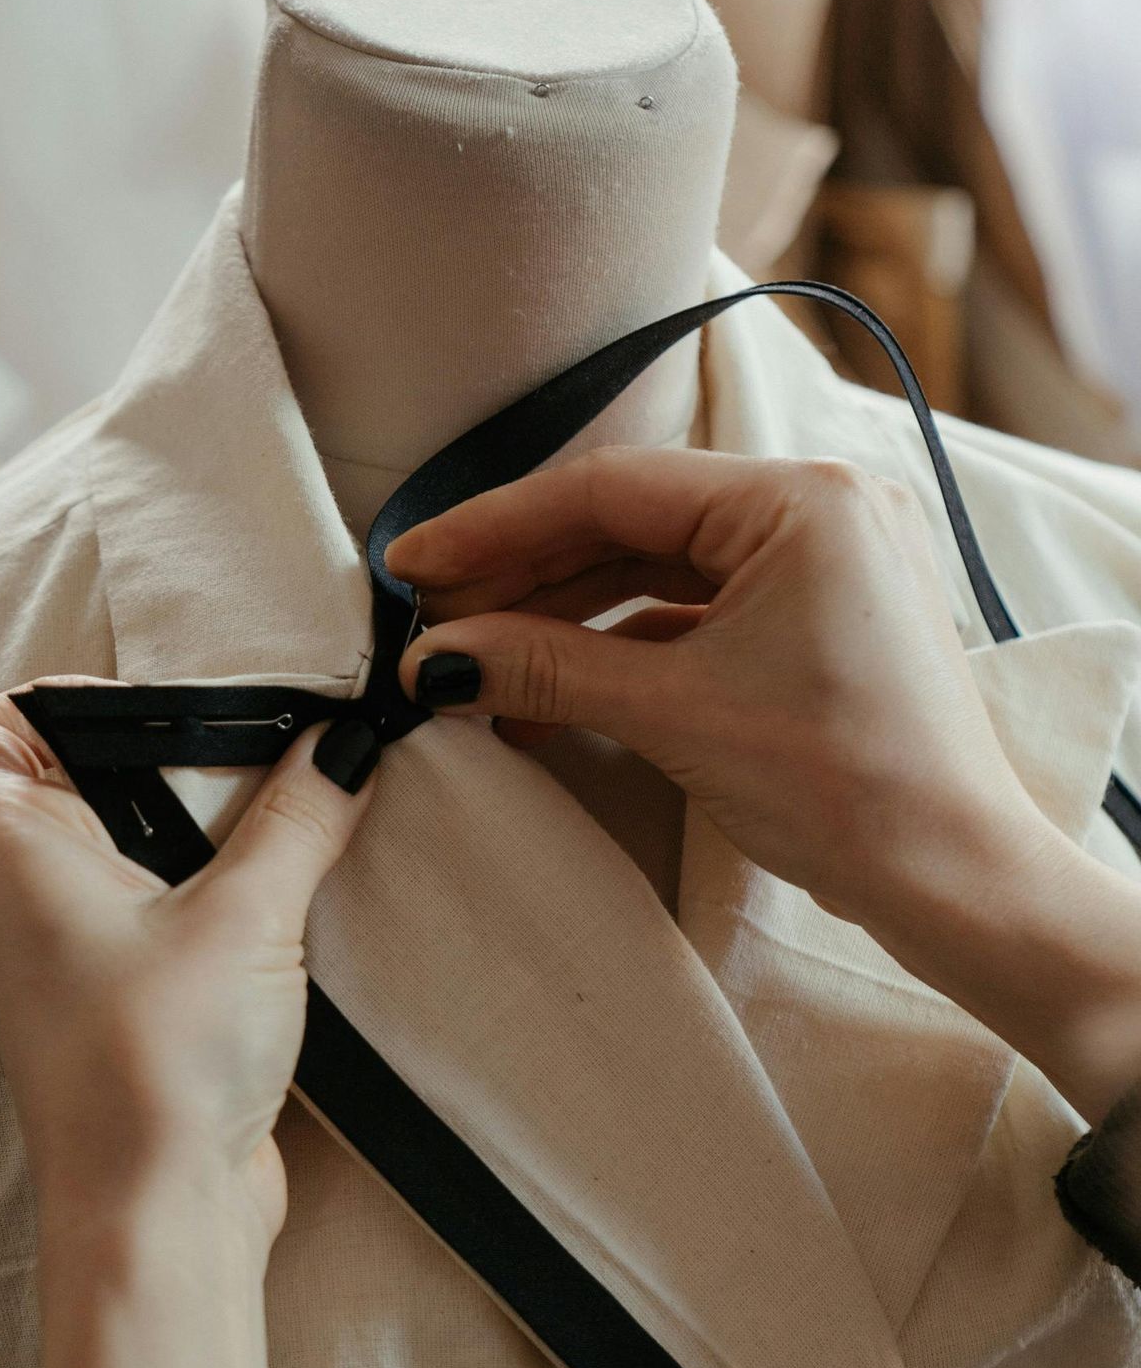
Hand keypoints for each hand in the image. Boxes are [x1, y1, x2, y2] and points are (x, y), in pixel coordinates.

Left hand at [0, 694, 370, 1367]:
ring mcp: (65, 953)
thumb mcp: (246, 914)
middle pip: (65, 777)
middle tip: (256, 743)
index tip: (157, 704)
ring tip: (286, 806)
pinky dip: (208, 889)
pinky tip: (287, 885)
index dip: (47, 699)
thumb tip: (344, 742)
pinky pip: (154, 911)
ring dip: (195, 826)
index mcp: (7, 847)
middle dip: (158, 754)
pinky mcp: (119, 1001)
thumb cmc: (157, 1061)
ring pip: (119, 846)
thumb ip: (297, 815)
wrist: (160, 1216)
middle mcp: (19, 894)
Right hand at [390, 447, 1140, 1122]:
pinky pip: (695, 607)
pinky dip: (620, 639)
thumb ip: (545, 667)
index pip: (611, 488)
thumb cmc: (846, 787)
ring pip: (658, 565)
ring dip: (564, 608)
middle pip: (631, 519)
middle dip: (523, 571)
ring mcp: (825, 562)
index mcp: (802, 499)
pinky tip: (548, 676)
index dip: (496, 526)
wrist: (953, 879)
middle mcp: (821, 507)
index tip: (414, 563)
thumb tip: (438, 660)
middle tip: (429, 614)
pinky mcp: (819, 617)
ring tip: (474, 651)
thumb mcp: (675, 713)